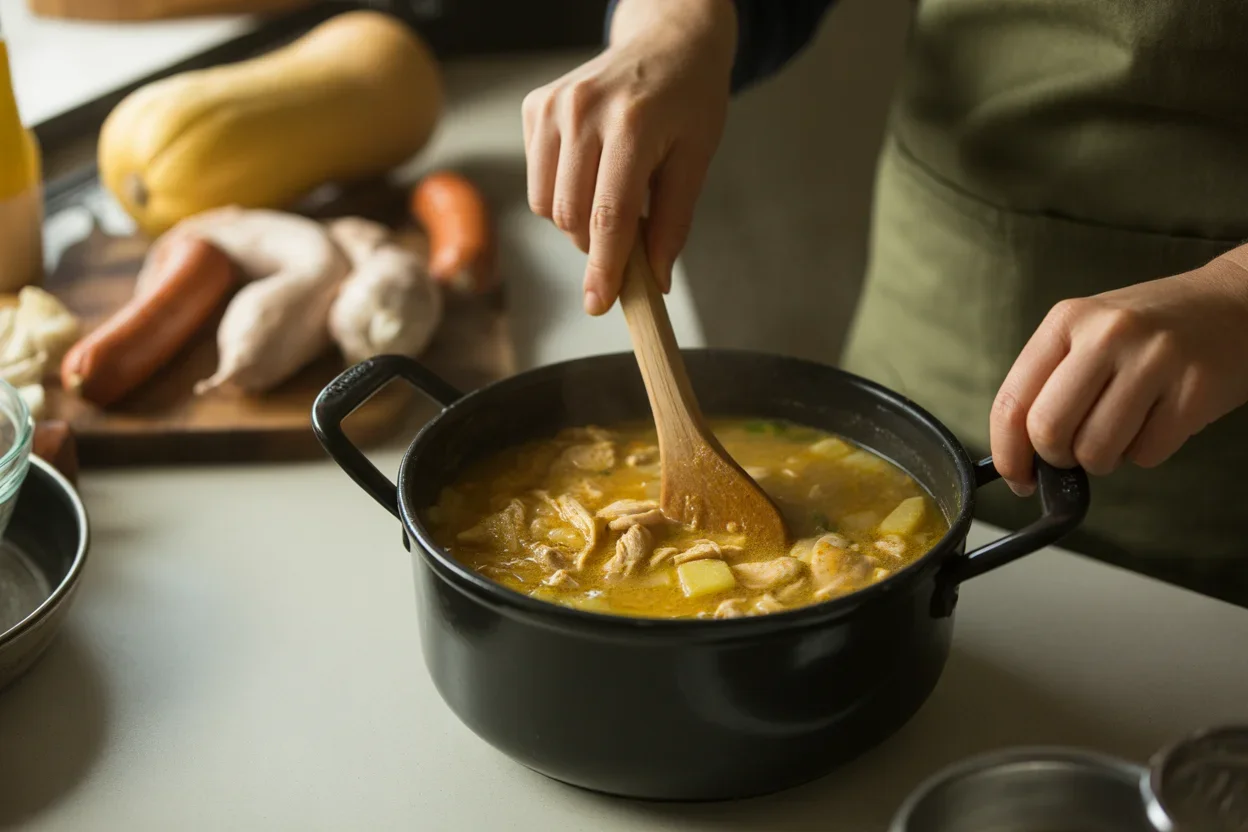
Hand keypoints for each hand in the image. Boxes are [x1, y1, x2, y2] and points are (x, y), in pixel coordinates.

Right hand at [521, 0, 735, 314]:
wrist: (667, 39)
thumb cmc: (689, 98)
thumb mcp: (697, 158)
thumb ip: (673, 222)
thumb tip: (655, 280)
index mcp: (631, 124)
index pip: (609, 216)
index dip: (604, 268)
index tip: (599, 304)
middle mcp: (582, 112)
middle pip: (572, 217)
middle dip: (598, 243)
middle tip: (630, 229)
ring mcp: (552, 107)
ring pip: (547, 206)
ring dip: (578, 219)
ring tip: (612, 190)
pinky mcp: (535, 107)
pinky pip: (537, 180)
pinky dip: (562, 191)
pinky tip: (591, 165)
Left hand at [990, 252, 1247, 493]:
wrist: (1234, 304)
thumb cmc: (1150, 329)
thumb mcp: (1088, 332)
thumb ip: (1050, 382)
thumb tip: (1020, 453)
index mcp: (1067, 320)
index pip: (1012, 400)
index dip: (1007, 452)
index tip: (1016, 477)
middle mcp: (1107, 336)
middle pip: (1049, 430)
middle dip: (1055, 458)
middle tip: (1073, 452)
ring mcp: (1153, 362)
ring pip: (1096, 451)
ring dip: (1101, 459)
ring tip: (1120, 430)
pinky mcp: (1193, 392)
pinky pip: (1146, 455)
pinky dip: (1144, 453)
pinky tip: (1157, 420)